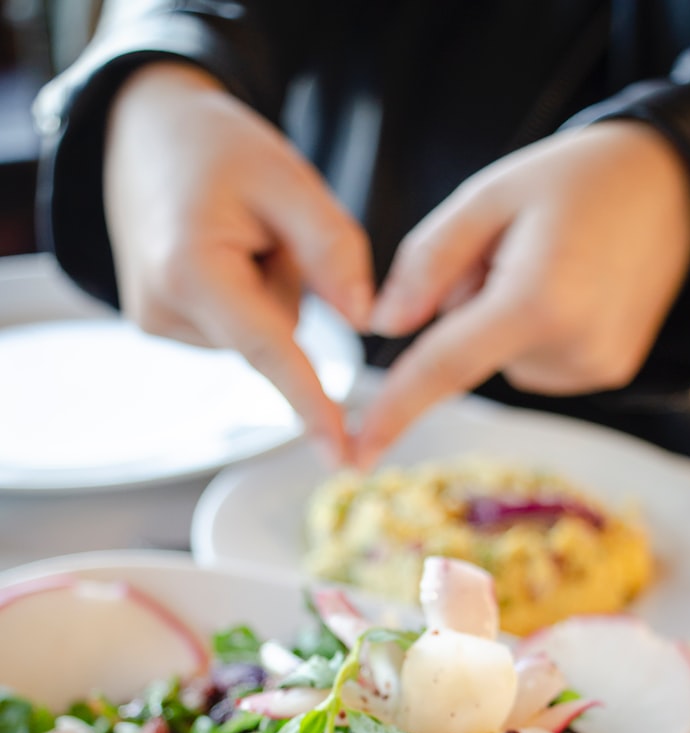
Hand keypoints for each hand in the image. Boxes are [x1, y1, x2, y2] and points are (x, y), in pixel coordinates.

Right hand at [104, 62, 373, 460]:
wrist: (141, 135)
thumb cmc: (215, 148)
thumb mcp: (287, 176)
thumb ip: (333, 247)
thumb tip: (364, 321)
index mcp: (191, 268)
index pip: (269, 349)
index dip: (311, 404)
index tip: (340, 455)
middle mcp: (164, 310)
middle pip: (276, 335)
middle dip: (289, 285)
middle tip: (257, 222)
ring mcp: (157, 326)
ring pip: (260, 336)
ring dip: (267, 289)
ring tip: (231, 233)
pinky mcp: (163, 330)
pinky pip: (239, 331)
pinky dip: (246, 297)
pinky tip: (217, 253)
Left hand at [354, 121, 689, 465]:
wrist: (678, 186)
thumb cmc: (577, 179)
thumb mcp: (489, 194)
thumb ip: (428, 262)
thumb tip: (383, 326)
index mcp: (536, 300)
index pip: (443, 367)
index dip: (394, 409)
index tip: (357, 453)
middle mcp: (569, 349)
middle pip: (468, 351)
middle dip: (467, 305)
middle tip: (515, 247)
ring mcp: (594, 369)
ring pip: (500, 359)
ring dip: (502, 318)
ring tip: (552, 263)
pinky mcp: (607, 374)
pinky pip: (535, 362)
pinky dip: (534, 330)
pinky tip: (572, 288)